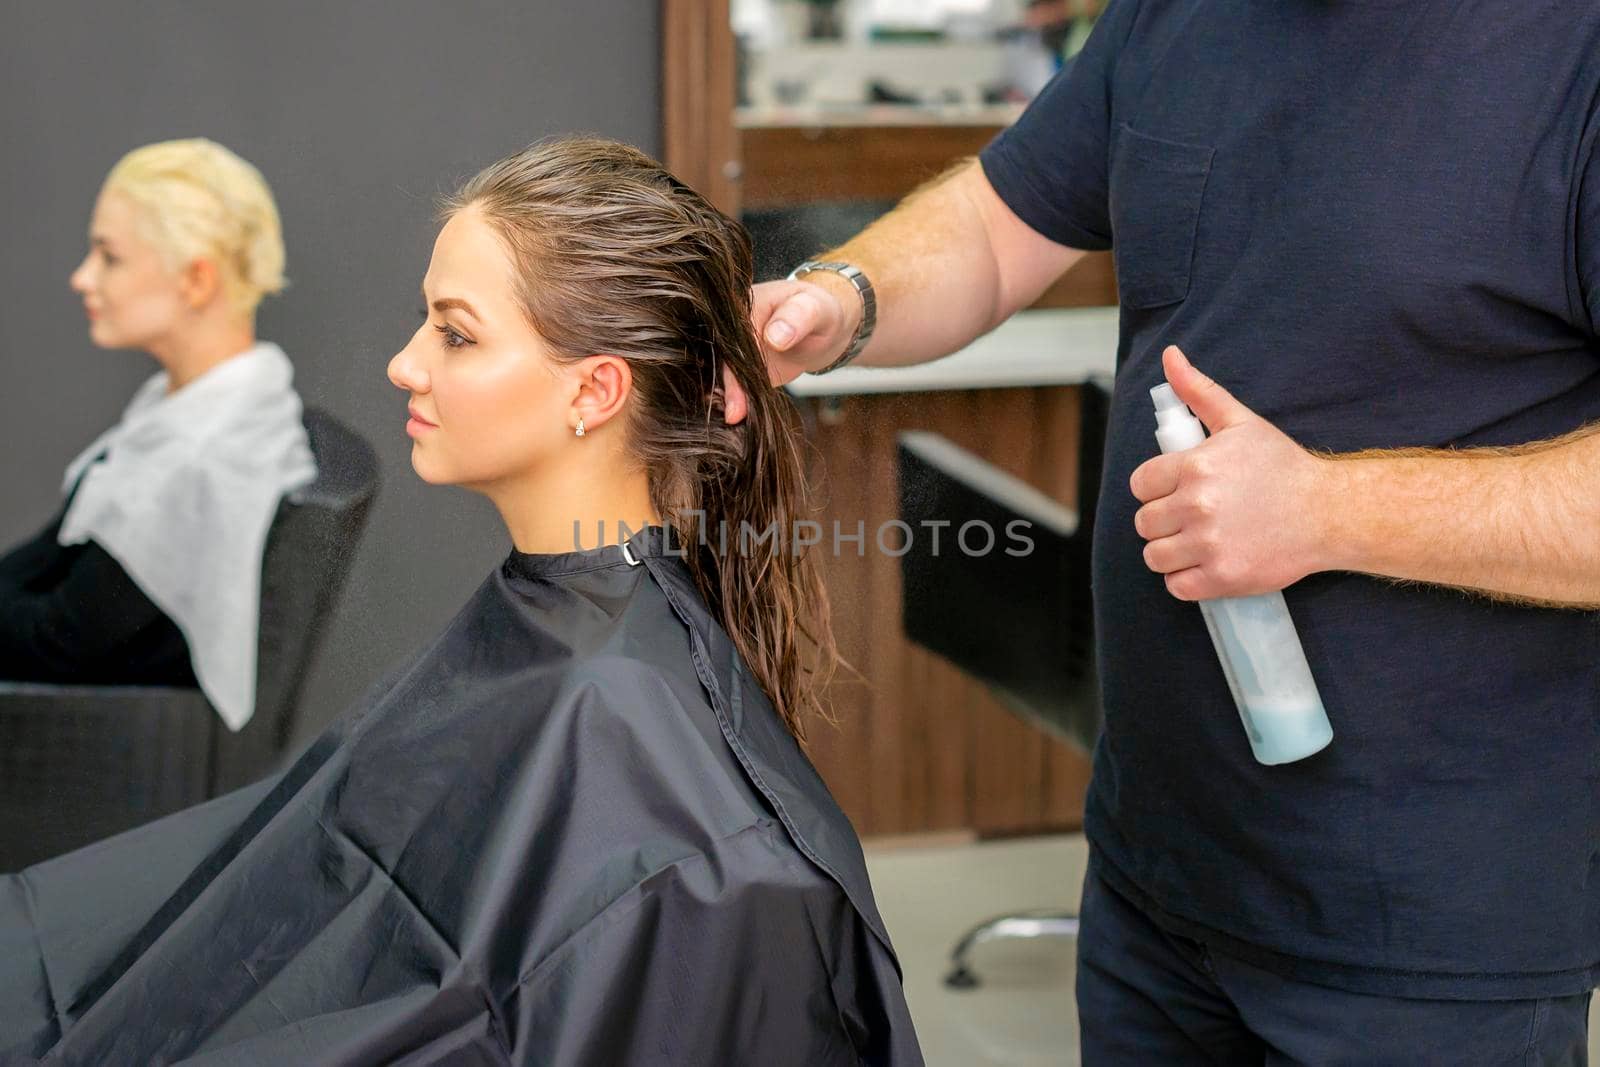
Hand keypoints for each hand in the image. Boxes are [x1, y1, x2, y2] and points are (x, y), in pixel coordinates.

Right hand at [722, 278, 860, 425]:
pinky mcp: (742, 371)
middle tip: (734, 415)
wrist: (824, 328)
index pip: (732, 338)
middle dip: (727, 388)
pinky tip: (741, 420)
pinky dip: (739, 403)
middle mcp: (732, 329)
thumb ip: (797, 317)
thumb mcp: (815, 309)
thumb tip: (774, 337)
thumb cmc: (820, 311)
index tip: (739, 391)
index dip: (734, 365)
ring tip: (735, 421)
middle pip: (722, 360)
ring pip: (725, 377)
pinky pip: (736, 388)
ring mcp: (736, 352)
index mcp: (742, 306)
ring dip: (730, 399)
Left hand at [1128, 346, 1333, 600]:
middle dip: (1163, 520)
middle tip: (1190, 517)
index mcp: (1196, 466)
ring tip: (1197, 542)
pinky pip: (1176, 586)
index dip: (1156, 488)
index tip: (1175, 491)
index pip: (1140, 484)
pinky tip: (1206, 564)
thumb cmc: (1283, 467)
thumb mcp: (1240, 422)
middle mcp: (1197, 505)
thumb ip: (1197, 391)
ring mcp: (1209, 544)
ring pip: (1155, 556)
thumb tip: (1169, 356)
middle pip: (1144, 523)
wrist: (1329, 513)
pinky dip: (1186, 580)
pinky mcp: (1222, 577)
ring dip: (1171, 552)